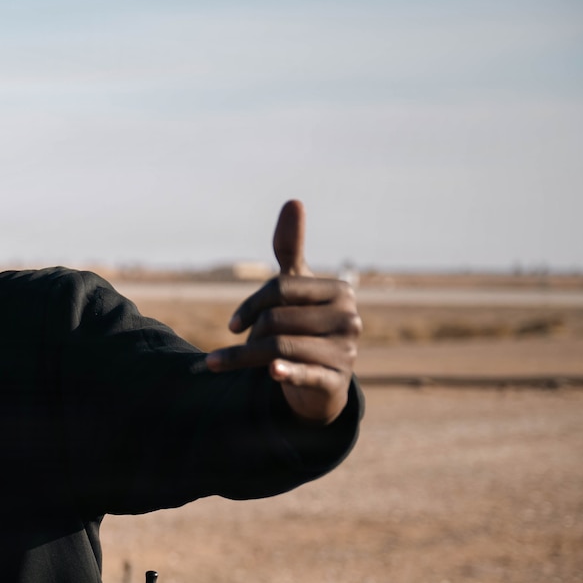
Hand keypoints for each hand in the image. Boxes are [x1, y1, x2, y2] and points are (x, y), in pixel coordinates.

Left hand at [206, 199, 359, 423]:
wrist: (320, 380)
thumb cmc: (304, 324)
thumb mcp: (296, 287)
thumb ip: (291, 248)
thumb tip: (294, 201)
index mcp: (339, 291)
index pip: (280, 288)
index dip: (250, 306)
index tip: (233, 326)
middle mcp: (349, 319)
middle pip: (276, 320)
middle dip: (252, 335)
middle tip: (249, 346)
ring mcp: (346, 351)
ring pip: (278, 347)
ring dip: (246, 357)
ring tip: (234, 362)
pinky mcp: (335, 380)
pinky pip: (304, 373)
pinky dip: (285, 374)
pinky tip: (272, 374)